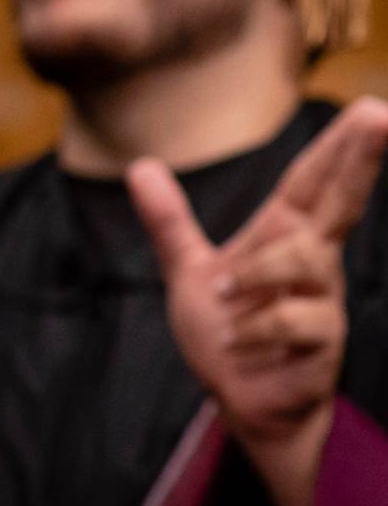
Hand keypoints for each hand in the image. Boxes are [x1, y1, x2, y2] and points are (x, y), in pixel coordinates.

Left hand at [130, 98, 387, 505]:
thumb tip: (141, 166)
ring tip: (223, 300)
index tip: (374, 106)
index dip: (342, 146)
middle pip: (341, 202)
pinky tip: (237, 343)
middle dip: (360, 160)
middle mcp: (313, 263)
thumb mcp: (190, 271)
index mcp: (285, 237)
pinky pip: (291, 321)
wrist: (238, 399)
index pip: (315, 181)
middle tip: (383, 114)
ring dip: (253, 276)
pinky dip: (253, 330)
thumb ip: (170, 221)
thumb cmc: (227, 334)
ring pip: (302, 260)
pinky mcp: (323, 345)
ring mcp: (323, 302)